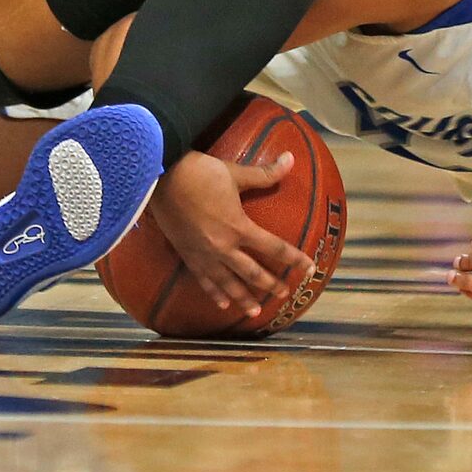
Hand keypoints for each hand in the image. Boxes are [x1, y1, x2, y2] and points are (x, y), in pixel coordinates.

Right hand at [146, 148, 312, 321]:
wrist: (161, 177)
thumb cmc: (200, 172)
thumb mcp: (234, 172)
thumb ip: (264, 173)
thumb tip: (290, 159)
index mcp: (239, 227)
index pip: (275, 247)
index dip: (295, 259)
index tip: (310, 268)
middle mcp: (224, 247)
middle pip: (253, 273)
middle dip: (271, 284)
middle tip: (284, 294)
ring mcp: (205, 255)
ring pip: (229, 284)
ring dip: (244, 298)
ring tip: (255, 312)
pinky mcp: (188, 255)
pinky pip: (204, 280)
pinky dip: (215, 293)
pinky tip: (221, 303)